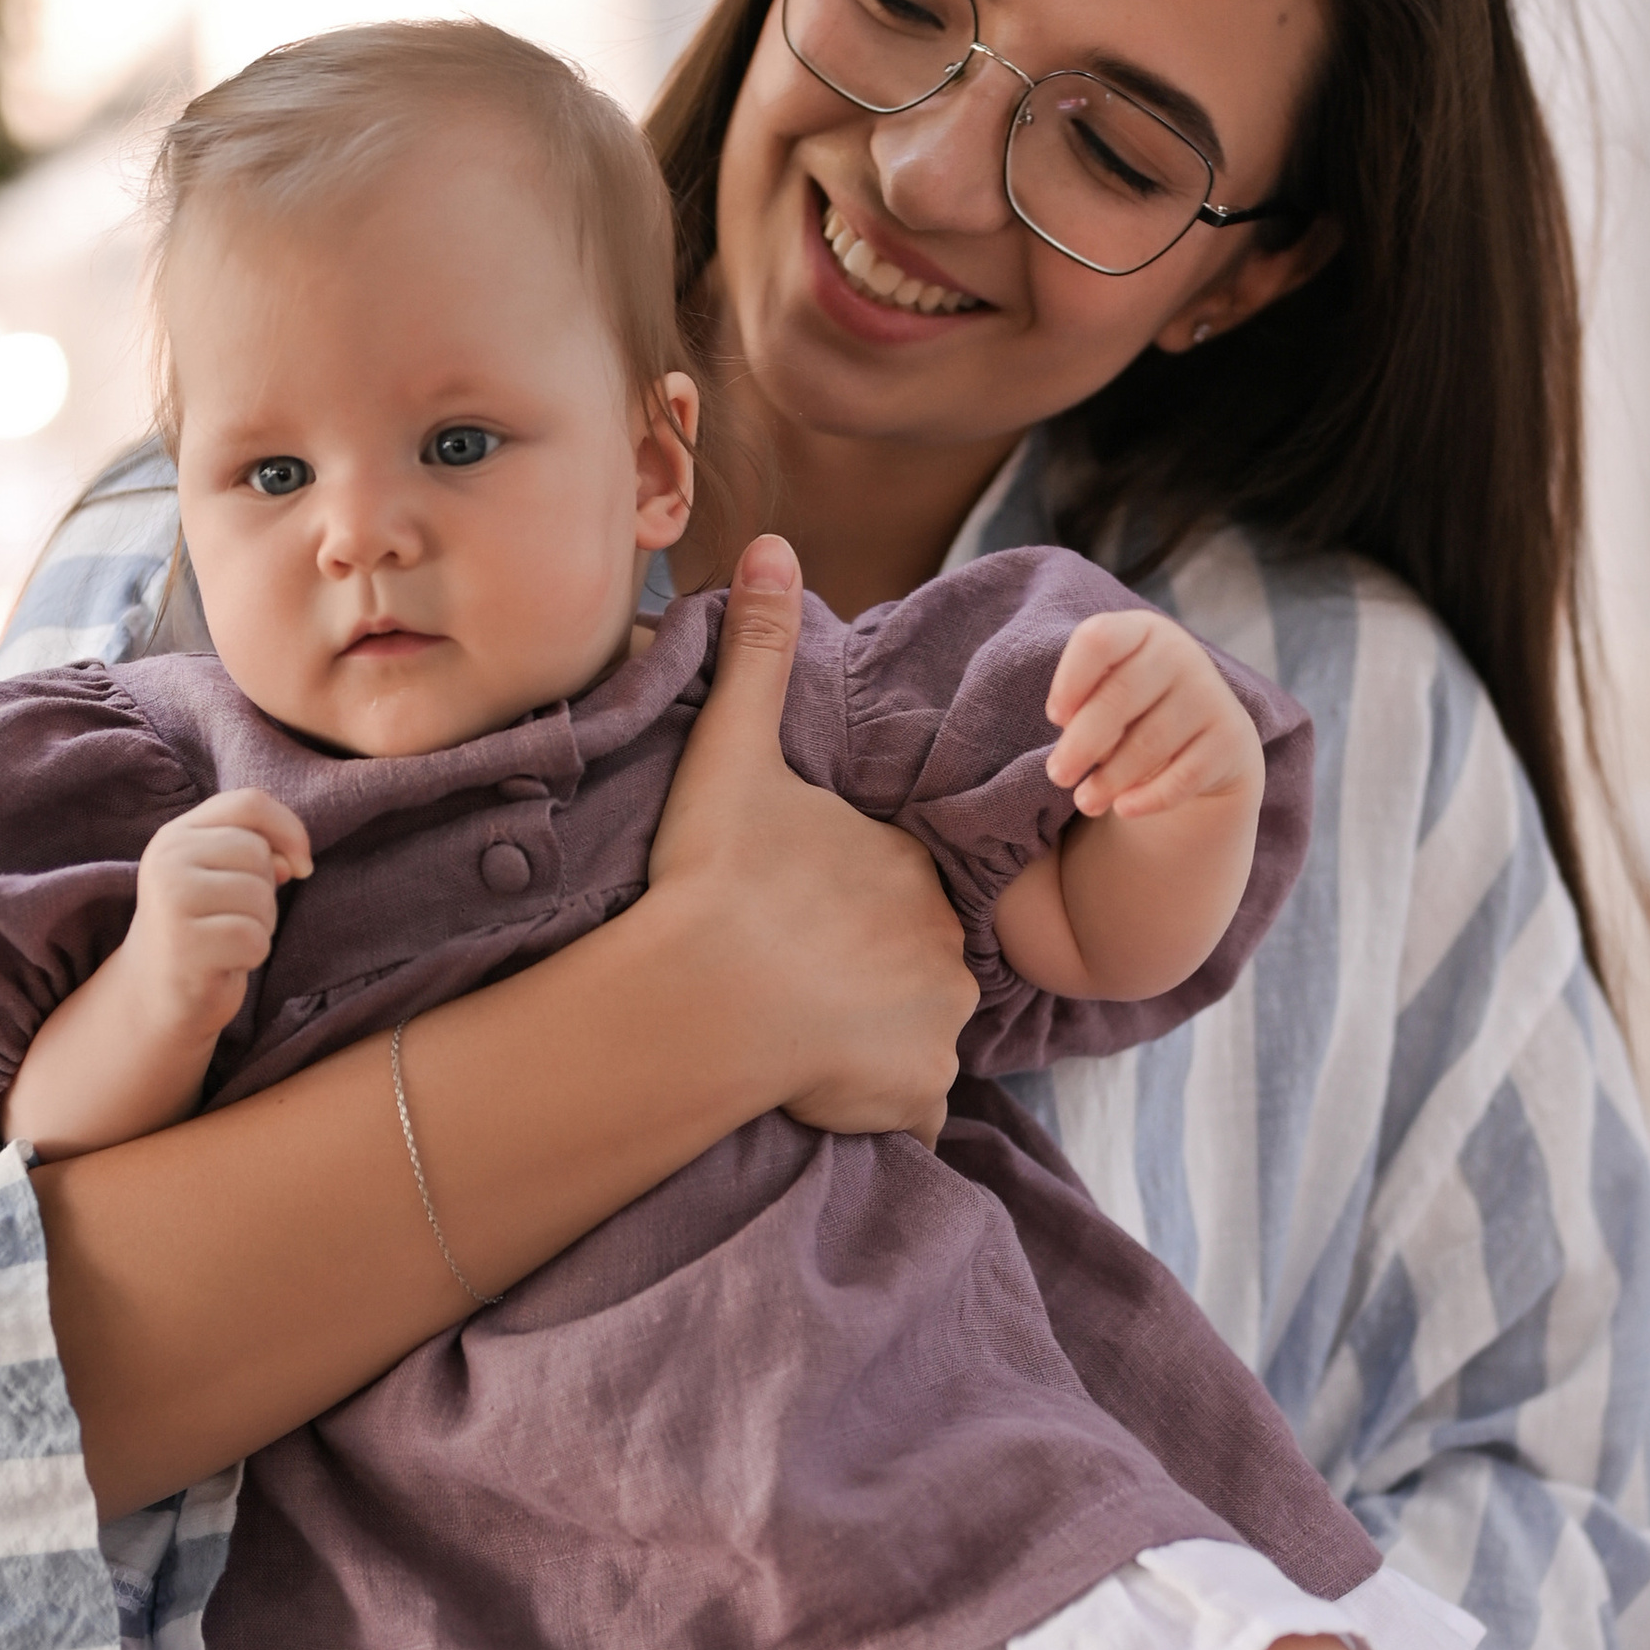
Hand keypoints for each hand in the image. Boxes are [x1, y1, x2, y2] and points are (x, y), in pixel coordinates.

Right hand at [124, 788, 311, 1036]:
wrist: (154, 993)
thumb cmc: (201, 929)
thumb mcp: (222, 880)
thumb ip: (256, 855)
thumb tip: (293, 860)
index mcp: (176, 835)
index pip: (249, 802)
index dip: (289, 829)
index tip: (301, 864)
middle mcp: (167, 859)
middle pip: (257, 853)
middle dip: (266, 891)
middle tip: (235, 918)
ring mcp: (171, 899)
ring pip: (259, 896)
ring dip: (260, 926)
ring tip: (226, 939)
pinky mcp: (183, 943)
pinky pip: (253, 938)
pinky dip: (252, 955)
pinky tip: (224, 962)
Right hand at [645, 535, 975, 1139]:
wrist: (701, 999)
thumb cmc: (716, 878)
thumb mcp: (733, 752)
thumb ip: (757, 653)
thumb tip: (770, 543)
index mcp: (911, 866)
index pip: (895, 890)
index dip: (843, 908)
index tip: (786, 919)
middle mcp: (948, 943)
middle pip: (913, 964)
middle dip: (865, 978)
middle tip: (789, 981)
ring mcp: (941, 1025)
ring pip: (917, 1035)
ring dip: (872, 1043)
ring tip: (797, 1038)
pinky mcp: (921, 1095)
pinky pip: (909, 1106)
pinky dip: (874, 1105)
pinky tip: (814, 1087)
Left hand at [1045, 610, 1262, 820]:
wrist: (1210, 739)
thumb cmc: (1138, 711)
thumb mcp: (1110, 692)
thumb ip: (1087, 706)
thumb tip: (1072, 744)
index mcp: (1141, 630)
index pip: (1098, 639)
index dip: (1069, 680)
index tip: (1056, 718)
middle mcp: (1180, 653)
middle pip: (1119, 696)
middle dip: (1081, 743)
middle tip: (1058, 776)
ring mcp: (1209, 694)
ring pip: (1148, 743)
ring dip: (1109, 779)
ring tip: (1085, 801)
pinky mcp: (1230, 738)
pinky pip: (1182, 776)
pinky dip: (1148, 798)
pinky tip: (1124, 809)